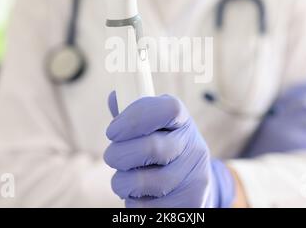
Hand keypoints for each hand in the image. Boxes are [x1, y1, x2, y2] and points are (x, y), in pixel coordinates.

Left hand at [104, 92, 234, 207]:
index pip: (167, 109)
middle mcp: (194, 147)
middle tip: (111, 156)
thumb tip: (114, 98)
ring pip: (143, 182)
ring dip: (121, 182)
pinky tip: (139, 196)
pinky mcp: (189, 204)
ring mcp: (195, 178)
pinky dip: (133, 203)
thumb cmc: (163, 150)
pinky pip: (147, 207)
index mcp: (182, 121)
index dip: (135, 117)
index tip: (113, 130)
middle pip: (152, 148)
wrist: (193, 184)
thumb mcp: (154, 127)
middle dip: (119, 154)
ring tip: (124, 180)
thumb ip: (133, 113)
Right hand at [241, 80, 305, 157]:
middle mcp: (285, 123)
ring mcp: (294, 135)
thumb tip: (279, 111)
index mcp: (273, 116)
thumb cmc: (252, 149)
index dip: (304, 88)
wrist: (253, 168)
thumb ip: (270, 119)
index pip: (291, 96)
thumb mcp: (259, 130)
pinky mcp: (301, 149)